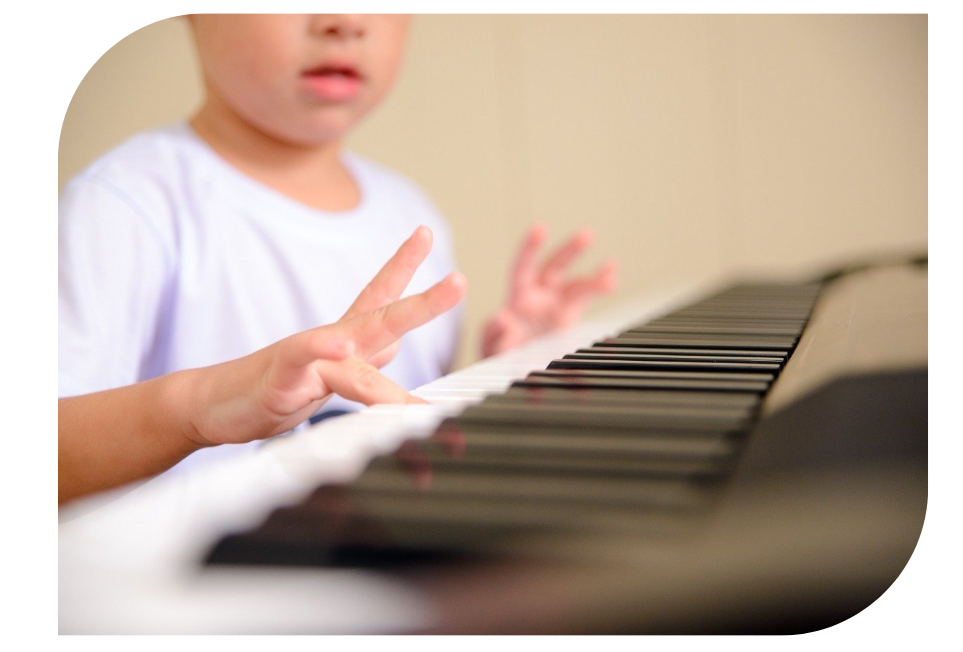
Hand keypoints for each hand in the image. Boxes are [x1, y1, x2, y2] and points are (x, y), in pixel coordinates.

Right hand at [191, 227, 465, 445]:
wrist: (216, 405)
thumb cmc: (278, 388)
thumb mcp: (331, 377)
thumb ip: (366, 359)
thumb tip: (396, 343)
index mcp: (346, 340)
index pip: (379, 297)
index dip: (403, 265)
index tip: (425, 232)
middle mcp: (334, 341)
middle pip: (384, 316)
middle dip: (425, 301)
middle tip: (459, 281)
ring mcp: (310, 356)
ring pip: (358, 341)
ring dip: (397, 327)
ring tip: (425, 312)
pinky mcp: (283, 377)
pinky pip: (306, 359)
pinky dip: (324, 349)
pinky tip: (343, 345)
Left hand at [481, 224, 616, 357]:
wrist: (513, 367)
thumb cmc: (498, 352)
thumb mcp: (491, 345)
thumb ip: (495, 332)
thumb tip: (502, 317)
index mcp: (517, 296)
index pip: (523, 267)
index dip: (530, 248)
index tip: (539, 229)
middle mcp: (538, 293)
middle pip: (554, 266)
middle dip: (570, 251)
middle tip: (586, 235)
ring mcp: (556, 302)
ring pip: (577, 284)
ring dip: (594, 278)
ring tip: (611, 273)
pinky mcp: (569, 314)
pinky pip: (586, 298)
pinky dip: (599, 288)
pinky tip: (612, 280)